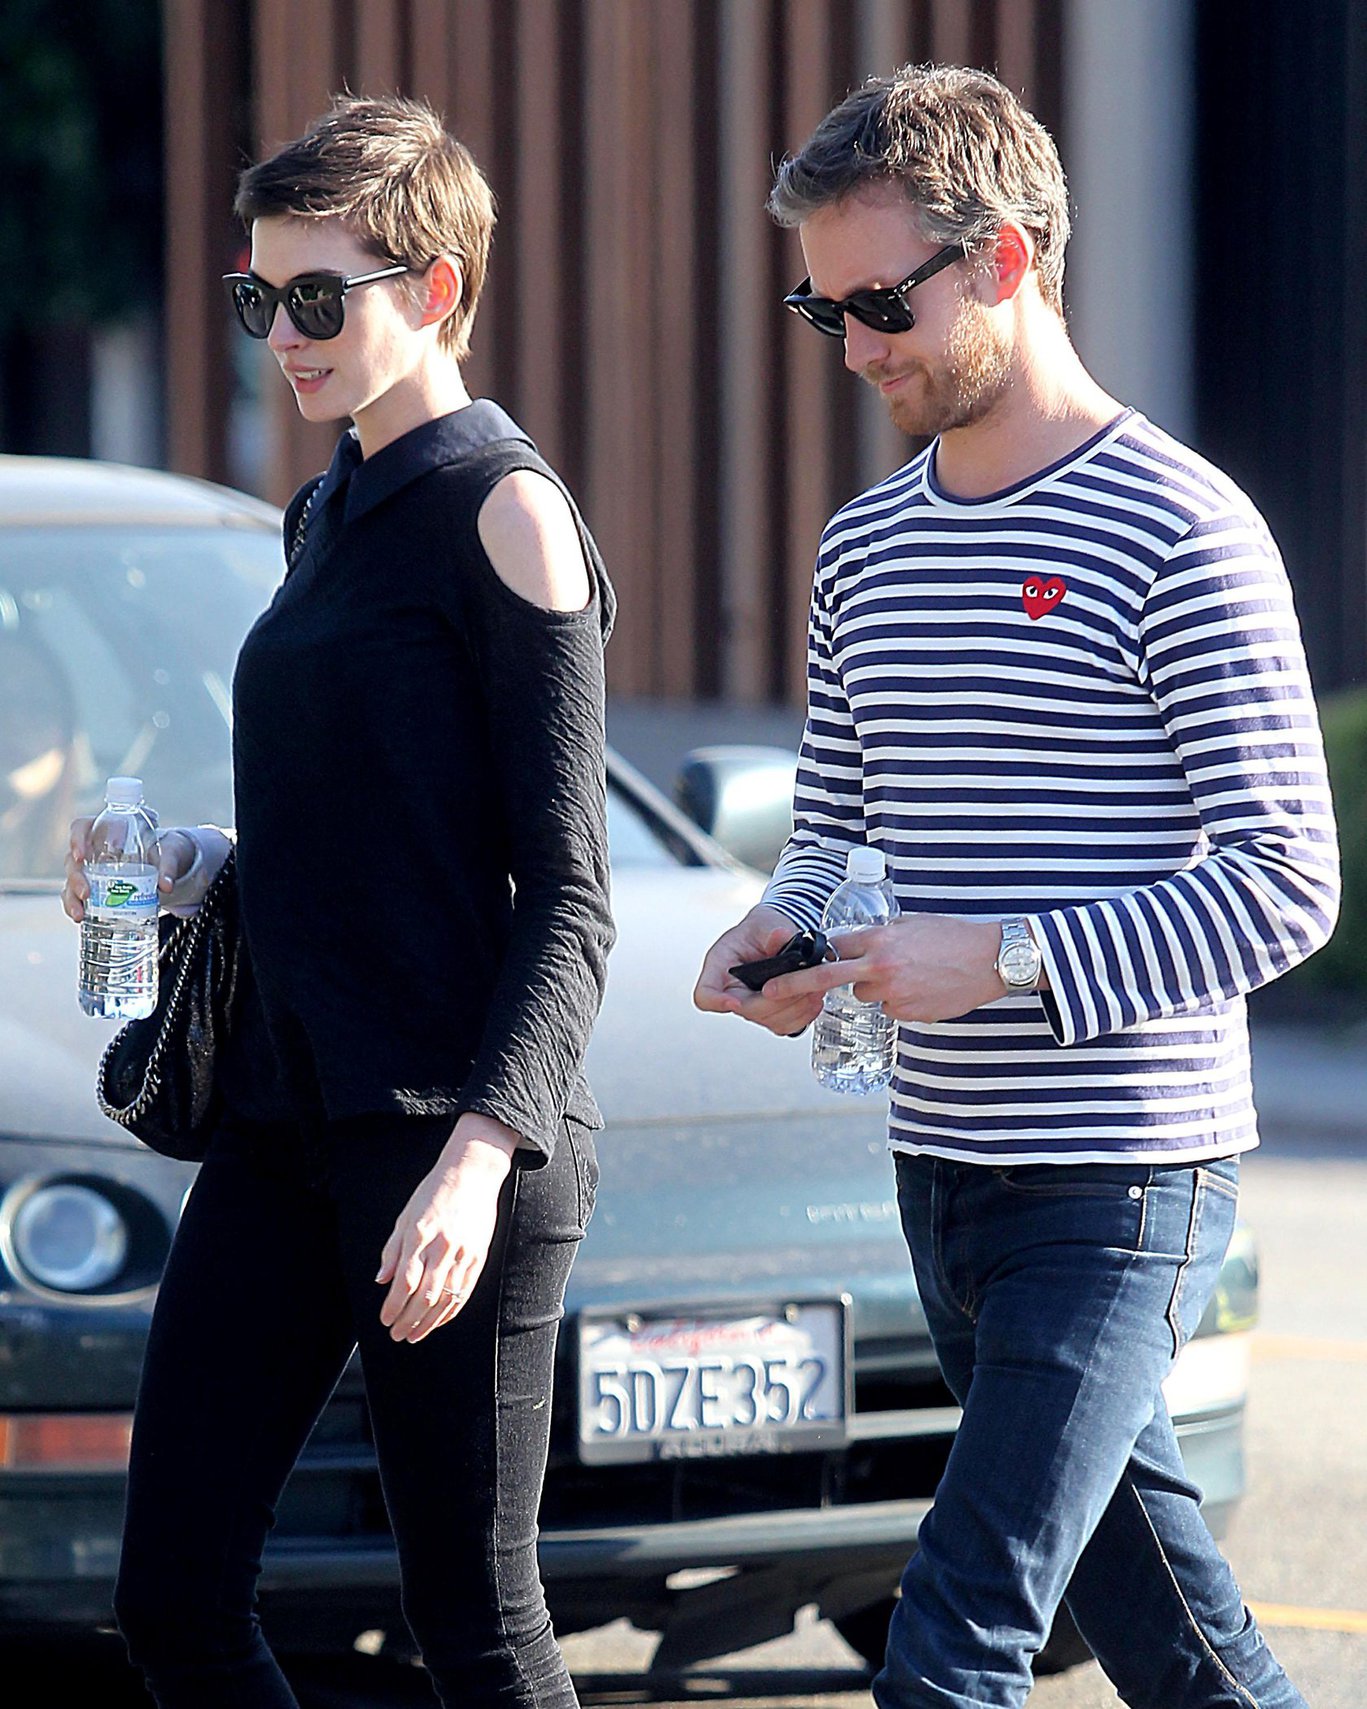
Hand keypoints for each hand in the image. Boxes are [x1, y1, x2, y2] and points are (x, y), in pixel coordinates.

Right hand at [62, 820, 198, 922]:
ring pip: (71, 880)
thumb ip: (168, 865)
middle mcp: (92, 850)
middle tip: (87, 892)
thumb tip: (166, 886)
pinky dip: (74, 907)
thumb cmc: (163, 850)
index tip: (82, 855)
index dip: (77, 839)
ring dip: (72, 896)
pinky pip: (74, 896)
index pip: (82, 828)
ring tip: (81, 913)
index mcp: (106, 830)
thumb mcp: (170, 852)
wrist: (166, 866)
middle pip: (73, 859)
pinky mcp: (92, 888)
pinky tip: (80, 917)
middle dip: (76, 877)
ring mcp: (90, 870)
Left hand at [375, 1114, 518, 1342]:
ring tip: (415, 1335)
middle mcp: (442, 1246)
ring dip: (429, 1322)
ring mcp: (463, 1253)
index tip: (385, 1319)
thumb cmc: (434, 1192)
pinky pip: (464, 1291)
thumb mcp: (405, 1216)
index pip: (404, 1282)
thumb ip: (392, 1249)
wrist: (472, 1173)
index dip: (393, 1306)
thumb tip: (382, 1279)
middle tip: (397, 1335)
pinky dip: (451, 1310)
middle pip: (424, 1295)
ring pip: (445, 1298)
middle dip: (408, 1320)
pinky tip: (439, 1320)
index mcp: (419, 1234)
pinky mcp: (478, 1256)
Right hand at [693, 903, 825, 1037]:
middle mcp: (732, 991)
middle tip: (797, 982)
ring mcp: (751, 1006)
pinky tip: (812, 997)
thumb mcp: (764, 922)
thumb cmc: (761, 930)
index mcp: (720, 966)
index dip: (717, 1001)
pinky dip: (803, 1014)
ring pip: (769, 1021)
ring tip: (811, 987)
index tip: (734, 1001)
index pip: (705, 995)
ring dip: (795, 1005)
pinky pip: (786, 1025)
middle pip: (746, 1010)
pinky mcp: (771, 1014)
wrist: (774, 936)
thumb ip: (772, 931)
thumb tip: (782, 936)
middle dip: (776, 998)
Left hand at [761, 913, 1009, 1023]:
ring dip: (875, 989)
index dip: (823, 953)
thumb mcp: (911, 924)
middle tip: (770, 992)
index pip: (835, 947)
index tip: (802, 959)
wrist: (989, 959)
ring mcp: (894, 994)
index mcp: (880, 940)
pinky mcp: (908, 1013)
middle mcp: (881, 968)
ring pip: (866, 996)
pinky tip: (923, 988)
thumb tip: (857, 946)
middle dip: (794, 985)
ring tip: (909, 975)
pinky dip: (899, 1001)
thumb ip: (881, 936)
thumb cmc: (953, 937)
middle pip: (828, 979)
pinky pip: (891, 1009)